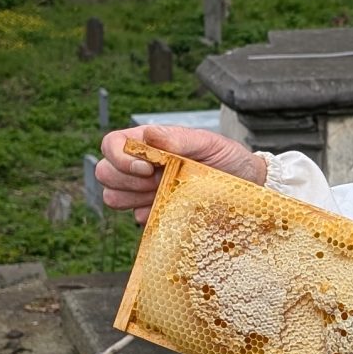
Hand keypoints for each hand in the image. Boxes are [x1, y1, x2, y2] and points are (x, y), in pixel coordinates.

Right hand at [98, 124, 266, 221]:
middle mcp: (141, 167)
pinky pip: (135, 218)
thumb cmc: (229, 159)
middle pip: (104, 172)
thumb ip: (178, 139)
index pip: (111, 144)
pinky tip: (172, 209)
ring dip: (134, 197)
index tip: (147, 168)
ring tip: (165, 194)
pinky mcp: (154, 214)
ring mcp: (145, 192)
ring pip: (112, 197)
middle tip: (157, 182)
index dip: (119, 158)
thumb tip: (150, 134)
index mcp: (148, 144)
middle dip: (126, 179)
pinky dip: (149, 215)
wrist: (248, 187)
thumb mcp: (208, 143)